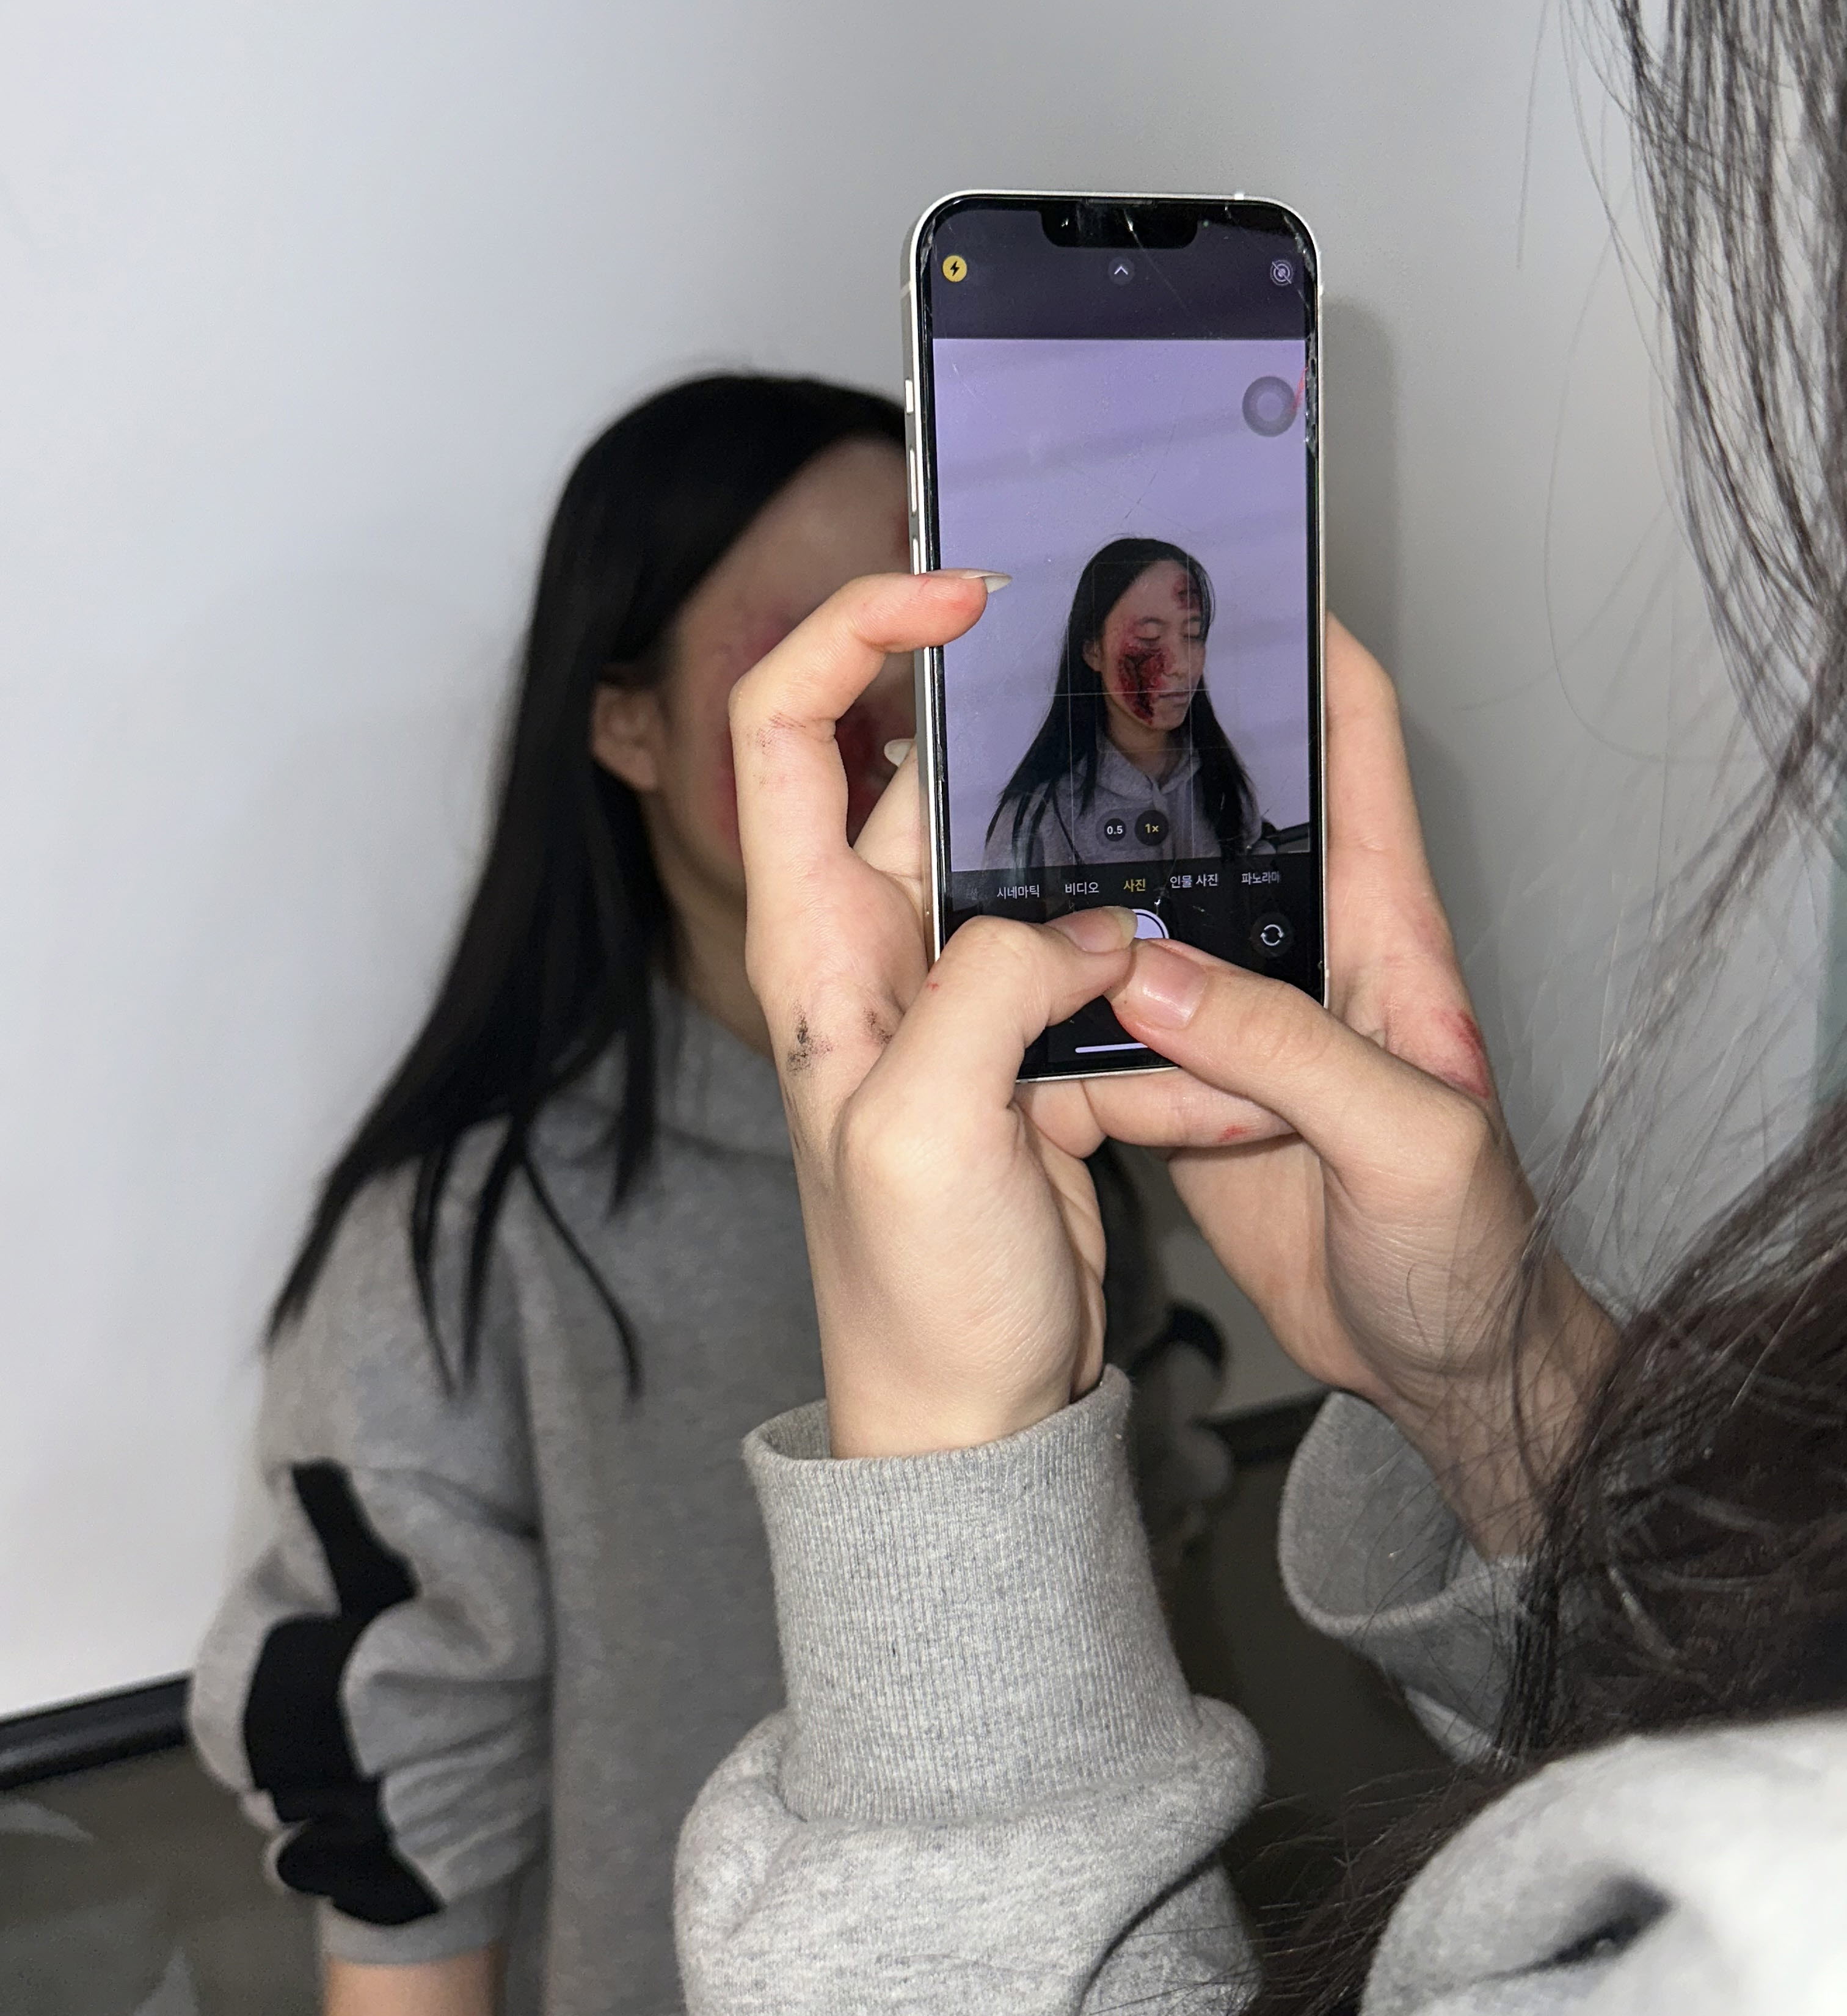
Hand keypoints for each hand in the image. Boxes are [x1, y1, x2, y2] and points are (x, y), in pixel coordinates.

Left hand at [730, 569, 1157, 1457]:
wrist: (973, 1420)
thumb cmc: (913, 1295)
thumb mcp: (926, 1131)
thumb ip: (995, 989)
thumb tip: (1090, 927)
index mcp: (817, 949)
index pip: (785, 730)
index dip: (855, 634)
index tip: (963, 595)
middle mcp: (878, 957)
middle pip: (942, 793)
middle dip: (1043, 763)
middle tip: (1145, 723)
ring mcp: (961, 1005)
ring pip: (1051, 890)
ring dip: (1131, 907)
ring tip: (1207, 914)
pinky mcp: (1034, 1059)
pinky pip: (1112, 995)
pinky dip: (1169, 1029)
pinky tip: (1218, 1082)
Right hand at [1028, 622, 1609, 1552]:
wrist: (1439, 1374)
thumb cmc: (1471, 1252)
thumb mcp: (1405, 1140)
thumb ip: (1283, 1050)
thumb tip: (1146, 973)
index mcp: (1386, 935)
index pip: (1358, 750)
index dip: (1306, 651)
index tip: (1225, 577)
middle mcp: (1311, 956)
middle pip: (1229, 817)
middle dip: (1150, 757)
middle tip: (1050, 700)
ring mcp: (1245, 1021)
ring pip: (1149, 925)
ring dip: (1085, 906)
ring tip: (993, 850)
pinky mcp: (1194, 1090)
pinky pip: (1115, 1032)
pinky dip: (1066, 1025)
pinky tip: (1008, 1015)